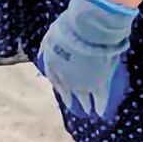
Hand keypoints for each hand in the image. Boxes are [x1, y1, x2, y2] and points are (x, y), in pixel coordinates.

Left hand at [34, 0, 136, 122]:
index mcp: (53, 65)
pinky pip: (100, 99)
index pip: (55, 80)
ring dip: (86, 104)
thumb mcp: (51, 36)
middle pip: (68, 92)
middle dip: (71, 99)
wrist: (88, 30)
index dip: (59, 86)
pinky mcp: (98, 84)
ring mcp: (82, 82)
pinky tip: (101, 113)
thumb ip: (46, 47)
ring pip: (84, 98)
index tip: (62, 92)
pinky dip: (100, 106)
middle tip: (73, 106)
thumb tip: (41, 57)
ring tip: (89, 110)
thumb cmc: (69, 28)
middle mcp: (65, 77)